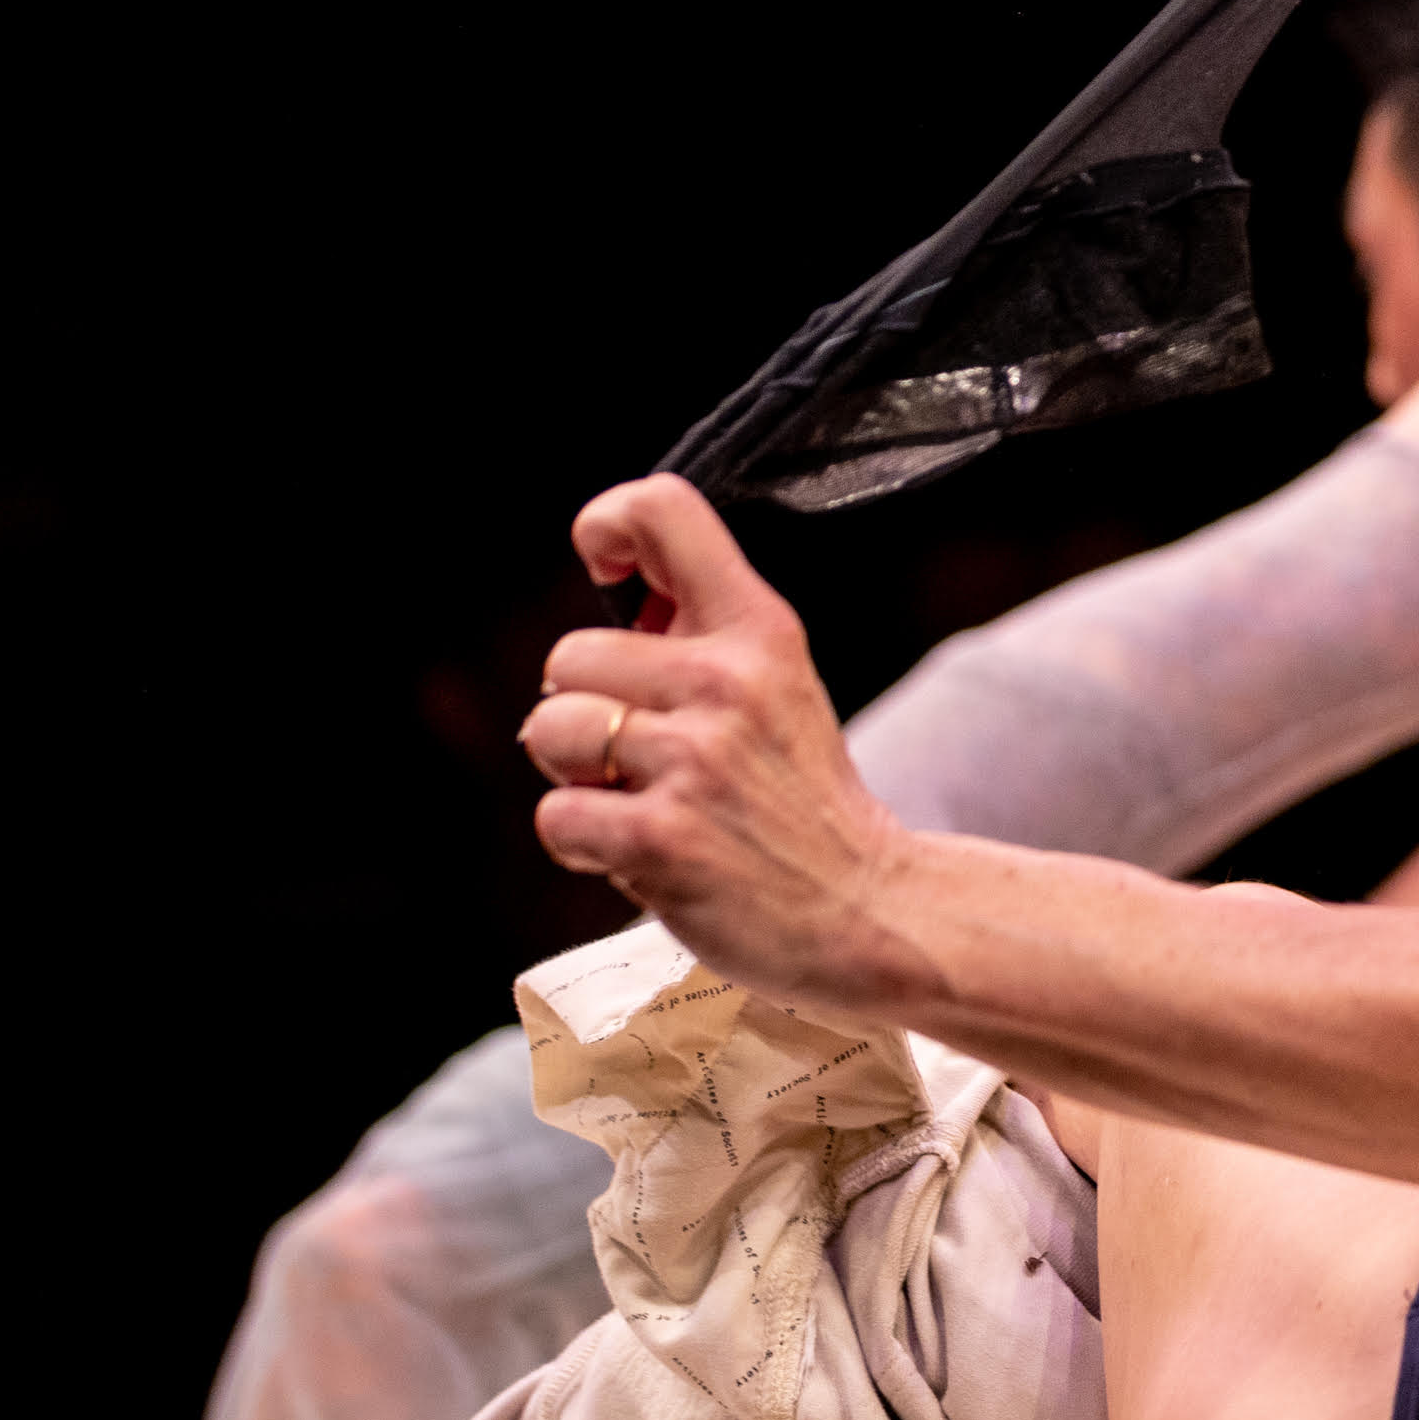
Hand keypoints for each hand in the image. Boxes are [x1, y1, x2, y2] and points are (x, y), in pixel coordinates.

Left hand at [522, 474, 918, 1007]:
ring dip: (576, 778)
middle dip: (584, 711)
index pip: (663, 509)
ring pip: (551, 731)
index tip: (611, 575)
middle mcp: (728, 682)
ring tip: (640, 802)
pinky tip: (638, 852)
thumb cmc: (804, 803)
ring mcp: (695, 760)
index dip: (607, 523)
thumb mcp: (780, 688)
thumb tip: (626, 589)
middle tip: (643, 757)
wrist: (867, 910)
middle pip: (568, 654)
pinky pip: (556, 816)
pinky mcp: (661, 838)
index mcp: (761, 630)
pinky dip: (581, 843)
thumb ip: (706, 634)